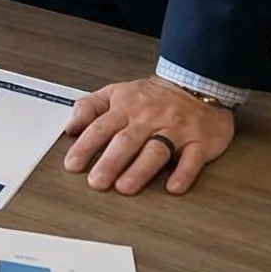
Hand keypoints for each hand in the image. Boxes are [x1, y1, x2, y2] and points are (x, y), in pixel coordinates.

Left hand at [62, 76, 236, 195]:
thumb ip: (90, 107)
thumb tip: (70, 127)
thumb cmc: (153, 96)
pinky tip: (173, 187)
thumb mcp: (116, 92)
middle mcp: (150, 119)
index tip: (73, 165)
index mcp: (127, 108)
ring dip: (140, 170)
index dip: (85, 146)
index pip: (101, 127)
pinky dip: (184, 173)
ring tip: (125, 187)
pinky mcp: (200, 142)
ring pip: (156, 151)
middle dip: (110, 162)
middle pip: (127, 141)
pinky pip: (192, 158)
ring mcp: (176, 130)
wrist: (196, 84)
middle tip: (96, 182)